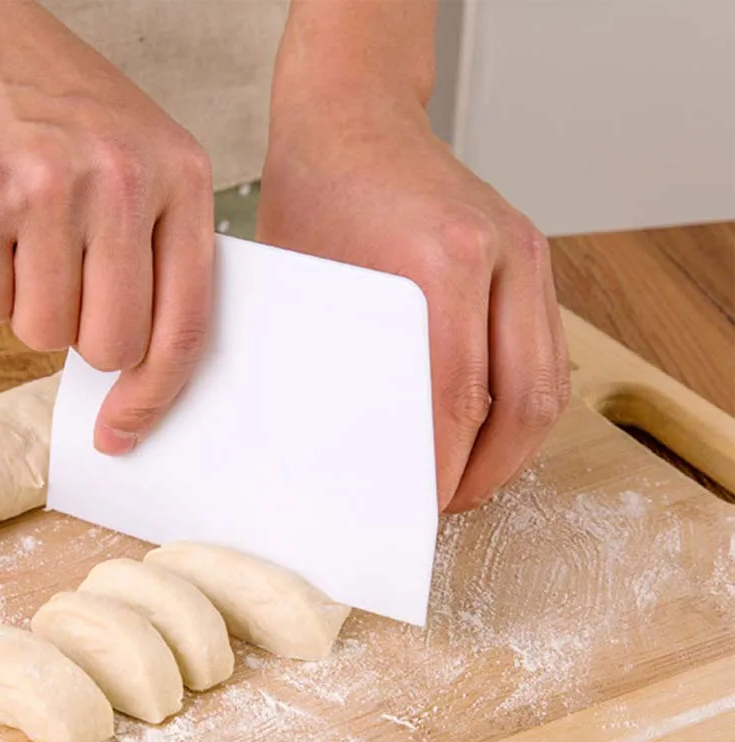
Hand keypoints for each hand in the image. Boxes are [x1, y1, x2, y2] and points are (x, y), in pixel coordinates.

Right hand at [0, 0, 214, 453]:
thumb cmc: (44, 94)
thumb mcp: (135, 151)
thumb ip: (154, 247)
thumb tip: (140, 364)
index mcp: (181, 175)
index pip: (187, 324)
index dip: (155, 394)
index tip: (126, 430)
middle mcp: (124, 181)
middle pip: (111, 345)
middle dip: (78, 337)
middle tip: (57, 282)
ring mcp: (49, 188)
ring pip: (42, 333)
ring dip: (24, 303)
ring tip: (17, 230)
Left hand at [258, 61, 568, 511]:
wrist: (353, 115)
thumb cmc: (318, 190)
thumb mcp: (308, 285)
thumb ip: (334, 362)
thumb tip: (338, 450)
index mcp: (441, 262)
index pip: (459, 401)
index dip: (444, 470)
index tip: (421, 508)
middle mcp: (500, 257)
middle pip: (525, 403)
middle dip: (491, 472)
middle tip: (448, 505)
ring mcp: (526, 255)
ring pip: (549, 384)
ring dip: (515, 445)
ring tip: (467, 477)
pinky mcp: (531, 259)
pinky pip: (545, 354)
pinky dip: (522, 403)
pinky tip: (484, 428)